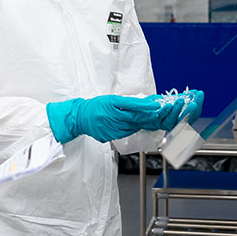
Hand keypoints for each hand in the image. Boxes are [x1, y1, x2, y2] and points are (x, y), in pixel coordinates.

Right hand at [46, 95, 161, 142]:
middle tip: (156, 114)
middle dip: (146, 116)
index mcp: (110, 104)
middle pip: (133, 118)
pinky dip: (129, 130)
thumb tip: (142, 103)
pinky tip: (130, 126)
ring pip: (131, 127)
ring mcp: (109, 128)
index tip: (156, 105)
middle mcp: (110, 116)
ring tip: (143, 120)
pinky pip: (124, 134)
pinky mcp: (108, 136)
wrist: (80, 117)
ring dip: (138, 124)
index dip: (145, 105)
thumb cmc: (96, 106)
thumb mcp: (110, 99)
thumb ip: (125, 102)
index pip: (131, 104)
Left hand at [144, 89, 204, 130]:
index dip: (198, 105)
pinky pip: (160, 118)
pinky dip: (165, 112)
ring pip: (172, 122)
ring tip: (181, 100)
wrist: (139, 109)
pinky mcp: (153, 121)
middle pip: (185, 122)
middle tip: (194, 103)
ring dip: (177, 111)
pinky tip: (169, 105)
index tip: (200, 94)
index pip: (193, 115)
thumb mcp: (170, 100)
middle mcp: (173, 124)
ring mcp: (163, 123)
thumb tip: (195, 92)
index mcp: (179, 119)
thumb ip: (182, 97)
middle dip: (191, 112)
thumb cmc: (156, 105)